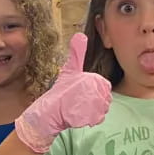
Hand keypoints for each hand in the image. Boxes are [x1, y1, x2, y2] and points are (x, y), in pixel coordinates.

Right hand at [14, 33, 111, 152]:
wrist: (48, 113)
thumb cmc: (60, 91)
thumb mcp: (70, 70)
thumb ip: (76, 53)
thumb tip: (80, 34)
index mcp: (93, 78)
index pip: (105, 87)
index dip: (94, 91)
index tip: (82, 93)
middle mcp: (96, 90)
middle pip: (105, 99)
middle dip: (94, 102)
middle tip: (79, 102)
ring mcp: (94, 104)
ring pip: (102, 109)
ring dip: (92, 111)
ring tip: (78, 108)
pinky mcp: (91, 117)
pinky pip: (97, 119)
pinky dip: (90, 119)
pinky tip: (79, 116)